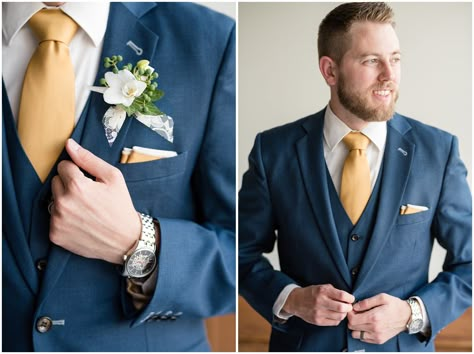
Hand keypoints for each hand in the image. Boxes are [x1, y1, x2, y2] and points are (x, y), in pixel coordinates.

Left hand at [50, 139, 140, 263]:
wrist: (125, 240)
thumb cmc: (121, 206)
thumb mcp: (113, 177)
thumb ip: (89, 159)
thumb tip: (69, 144)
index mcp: (77, 186)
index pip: (63, 166)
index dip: (78, 171)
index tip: (89, 182)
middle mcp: (63, 203)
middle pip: (55, 182)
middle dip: (69, 186)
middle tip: (88, 196)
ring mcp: (57, 220)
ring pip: (53, 200)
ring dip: (66, 202)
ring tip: (85, 210)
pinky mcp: (55, 235)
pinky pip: (53, 218)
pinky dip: (64, 219)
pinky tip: (80, 222)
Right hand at [282, 284, 354, 325]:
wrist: (296, 301)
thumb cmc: (311, 293)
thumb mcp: (321, 287)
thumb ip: (334, 291)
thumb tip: (348, 298)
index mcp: (322, 291)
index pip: (342, 295)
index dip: (350, 298)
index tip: (351, 299)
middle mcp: (320, 302)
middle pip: (342, 308)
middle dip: (349, 307)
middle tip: (348, 306)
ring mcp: (319, 313)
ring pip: (340, 317)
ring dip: (343, 314)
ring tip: (341, 311)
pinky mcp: (318, 321)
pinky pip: (334, 322)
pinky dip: (337, 319)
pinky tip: (334, 315)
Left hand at [347, 293, 410, 343]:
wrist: (408, 317)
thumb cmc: (394, 305)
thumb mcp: (381, 297)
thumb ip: (366, 302)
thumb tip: (355, 307)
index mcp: (374, 317)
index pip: (352, 319)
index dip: (349, 313)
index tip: (353, 309)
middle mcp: (374, 328)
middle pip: (352, 327)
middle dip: (351, 319)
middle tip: (357, 313)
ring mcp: (377, 336)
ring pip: (355, 334)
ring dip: (355, 327)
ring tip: (361, 320)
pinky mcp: (379, 340)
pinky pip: (363, 339)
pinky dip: (361, 332)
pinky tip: (367, 325)